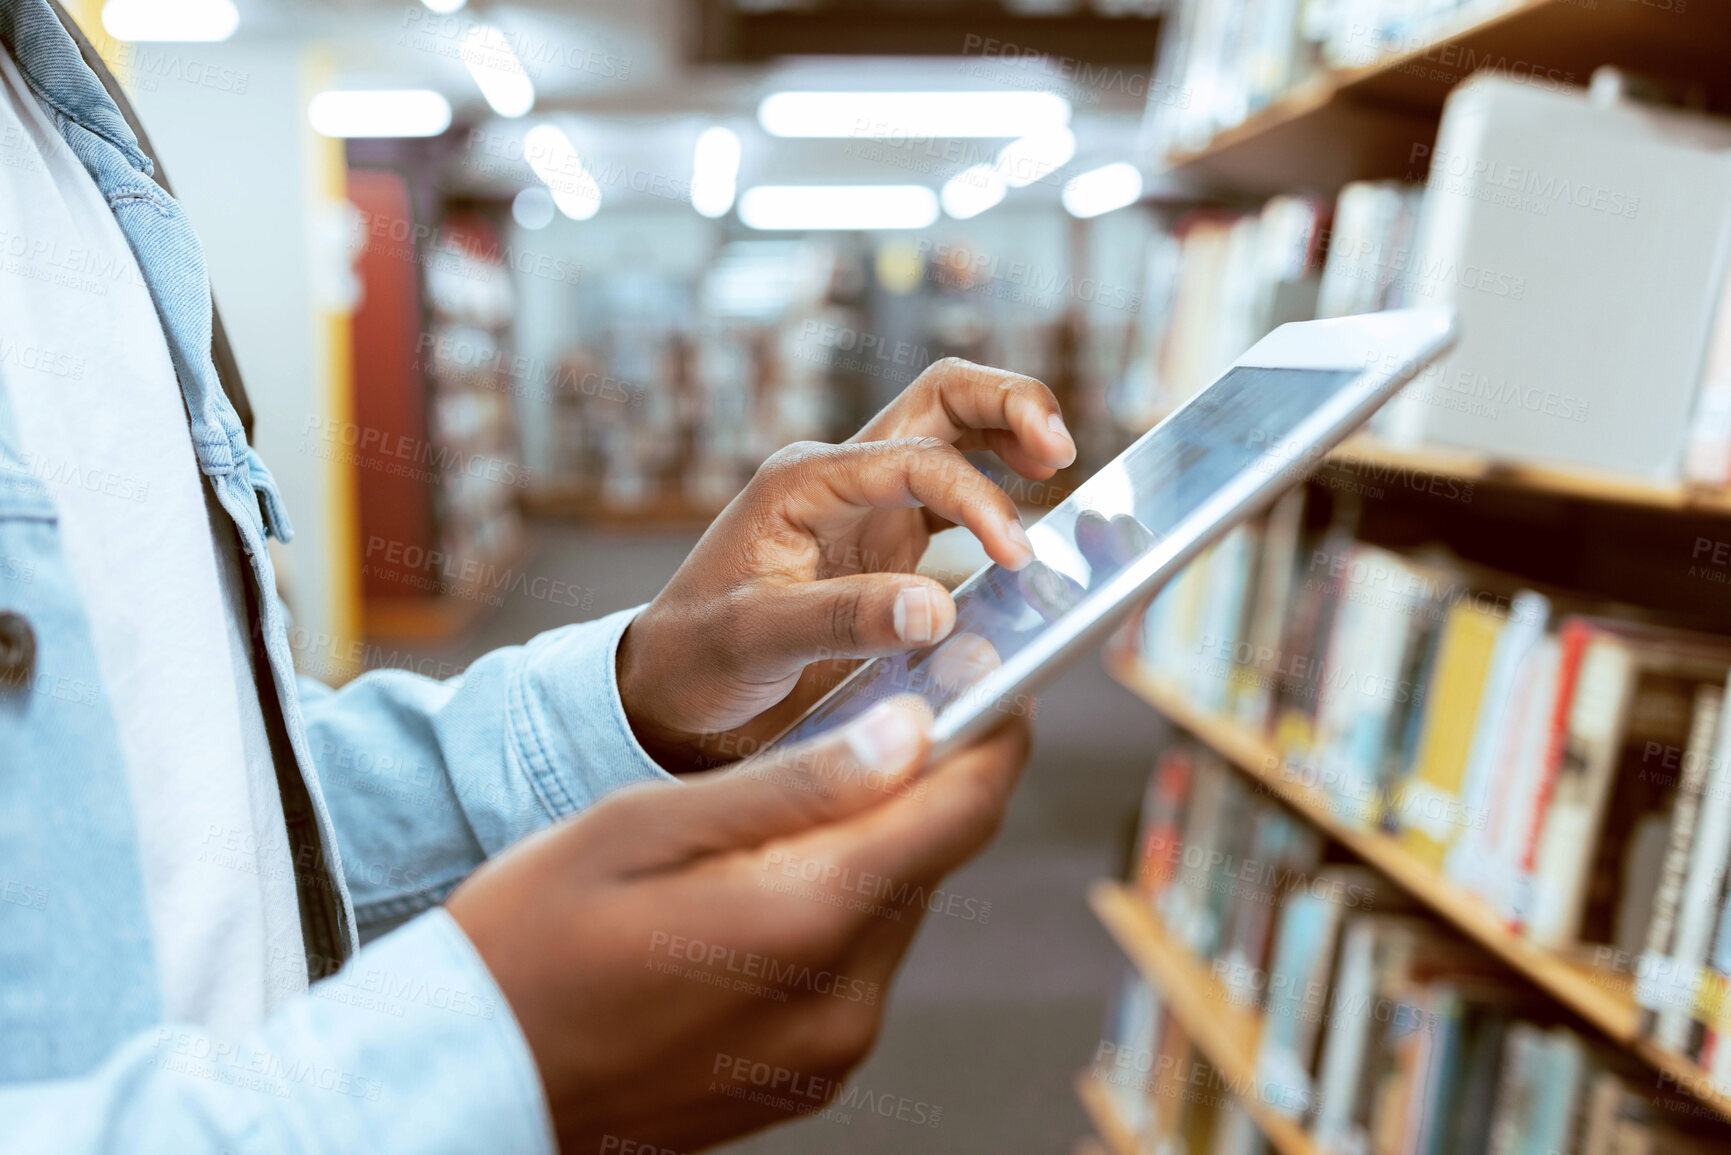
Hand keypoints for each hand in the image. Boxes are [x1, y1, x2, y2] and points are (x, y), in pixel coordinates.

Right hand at [445, 698, 1028, 1152]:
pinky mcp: (808, 1076)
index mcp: (805, 918)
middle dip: (924, 783)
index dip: (993, 735)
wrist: (468, 1075)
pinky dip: (841, 907)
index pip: (958, 811)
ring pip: (897, 910)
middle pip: (932, 859)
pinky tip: (774, 875)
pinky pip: (859, 965)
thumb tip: (913, 735)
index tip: (996, 681)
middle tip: (891, 713)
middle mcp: (842, 998)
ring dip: (876, 845)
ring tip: (812, 792)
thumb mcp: (646, 827)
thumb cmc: (532, 934)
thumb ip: (792, 784)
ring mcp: (829, 1049)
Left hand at [618, 358, 1075, 767]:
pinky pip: (951, 489)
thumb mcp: (757, 640)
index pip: (917, 461)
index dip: (978, 501)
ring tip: (1060, 465)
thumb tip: (937, 611)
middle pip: (941, 396)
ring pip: (952, 429)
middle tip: (1062, 450)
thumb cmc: (697, 656)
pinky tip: (1027, 523)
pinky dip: (998, 490)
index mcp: (804, 481)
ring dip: (1010, 432)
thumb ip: (844, 620)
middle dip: (1009, 404)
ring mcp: (864, 503)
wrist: (666, 684)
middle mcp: (839, 476)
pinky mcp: (882, 538)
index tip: (1017, 557)